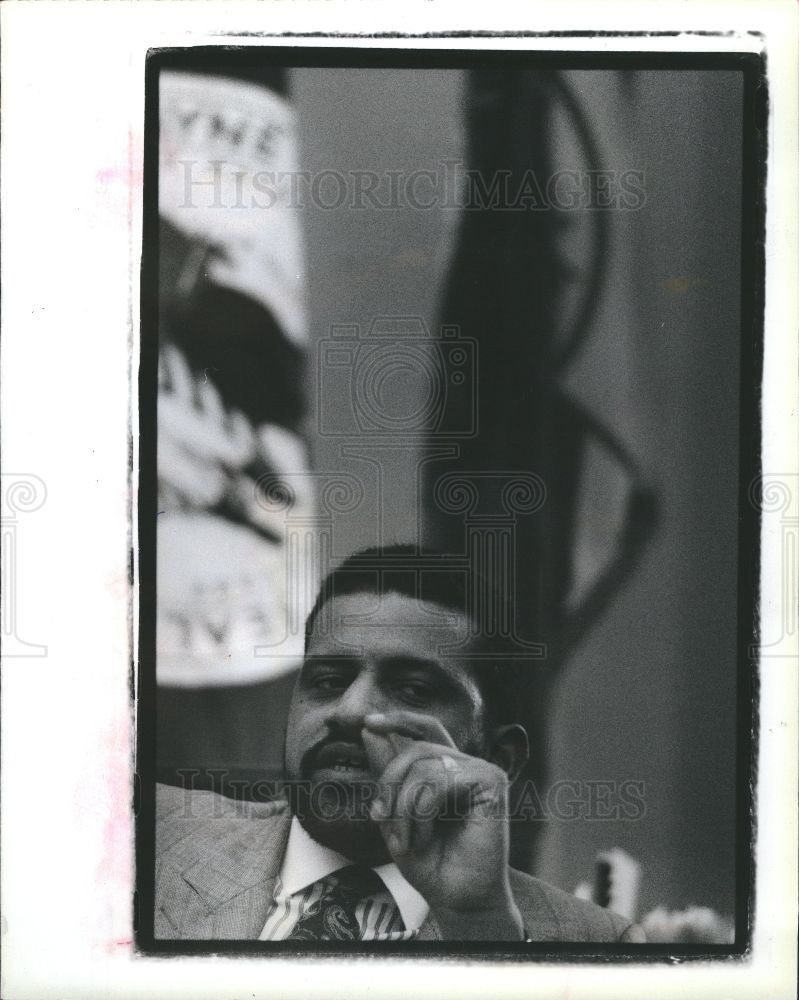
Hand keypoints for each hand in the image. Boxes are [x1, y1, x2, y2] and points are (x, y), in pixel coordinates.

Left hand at [362, 711, 523, 939]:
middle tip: (378, 817)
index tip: (366, 723)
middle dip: (389, 782)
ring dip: (402, 807)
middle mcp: (466, 765)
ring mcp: (481, 771)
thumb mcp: (397, 814)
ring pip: (424, 766)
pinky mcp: (492, 783)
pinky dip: (420, 811)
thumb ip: (387, 773)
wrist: (458, 899)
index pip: (425, 729)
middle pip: (416, 749)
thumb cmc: (431, 862)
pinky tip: (421, 836)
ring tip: (404, 840)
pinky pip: (439, 781)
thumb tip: (368, 730)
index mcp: (447, 769)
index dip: (398, 720)